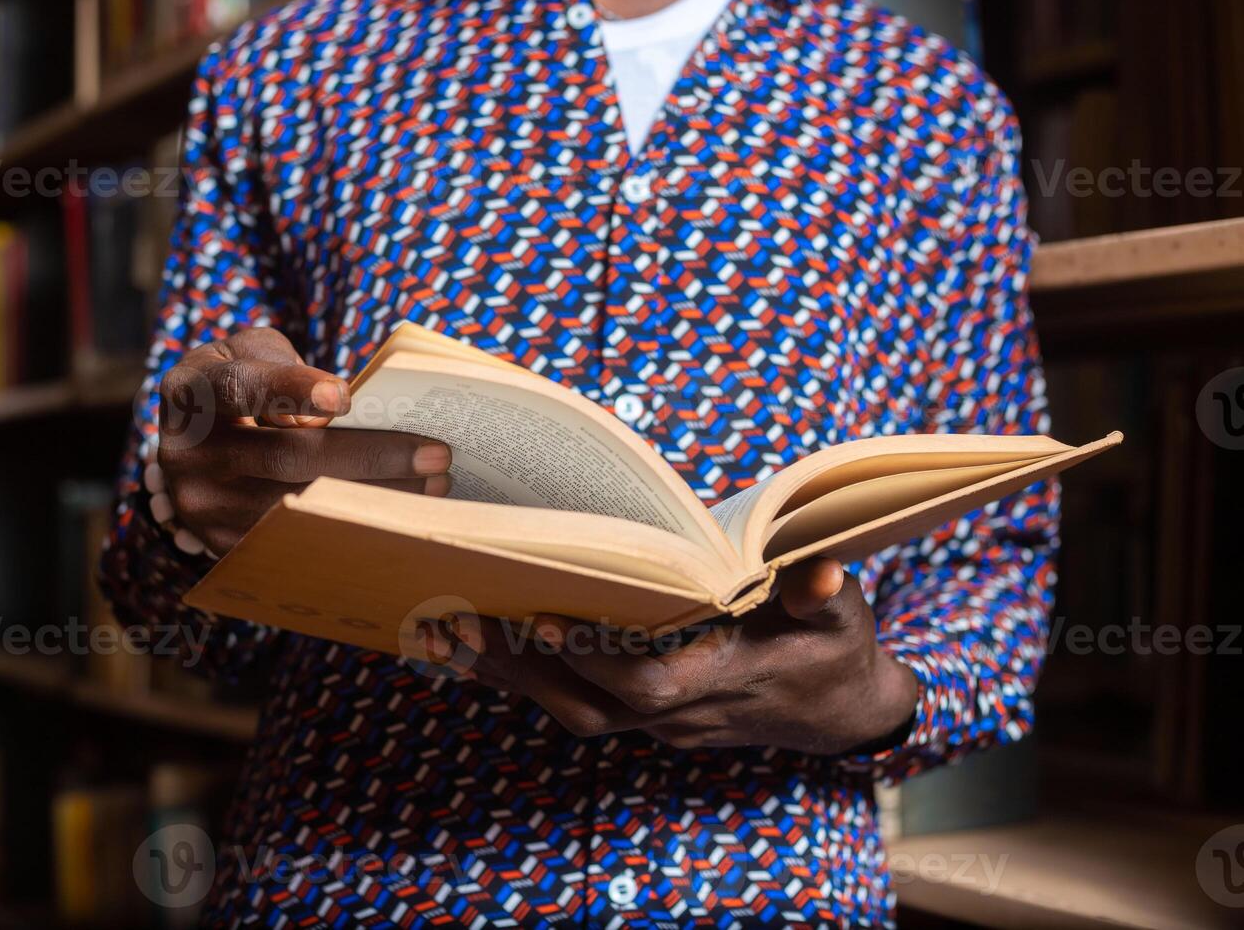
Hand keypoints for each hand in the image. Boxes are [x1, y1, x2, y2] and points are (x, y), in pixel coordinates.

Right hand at [156, 327, 452, 555]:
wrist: (189, 442)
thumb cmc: (237, 382)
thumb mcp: (247, 352)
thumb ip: (285, 365)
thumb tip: (344, 411)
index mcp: (188, 392)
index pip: (238, 389)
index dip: (291, 389)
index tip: (346, 397)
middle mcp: (187, 456)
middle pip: (286, 458)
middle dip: (369, 456)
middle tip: (436, 453)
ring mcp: (203, 509)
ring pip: (301, 508)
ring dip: (376, 498)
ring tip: (435, 485)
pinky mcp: (224, 547)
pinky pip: (300, 541)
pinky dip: (355, 527)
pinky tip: (402, 515)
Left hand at [430, 558, 917, 754]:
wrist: (841, 711)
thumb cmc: (836, 650)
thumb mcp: (843, 617)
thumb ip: (823, 594)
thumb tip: (822, 571)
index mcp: (725, 679)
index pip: (646, 685)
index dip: (593, 658)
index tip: (543, 616)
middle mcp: (683, 711)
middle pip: (589, 708)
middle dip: (524, 670)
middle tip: (462, 621)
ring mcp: (662, 722)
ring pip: (575, 712)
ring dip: (513, 676)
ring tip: (451, 630)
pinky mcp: (648, 717)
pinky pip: (580, 705)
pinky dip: (531, 679)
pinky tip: (484, 647)